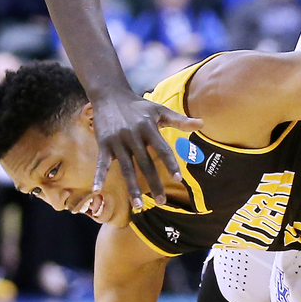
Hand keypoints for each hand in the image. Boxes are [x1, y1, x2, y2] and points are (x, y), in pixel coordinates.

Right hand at [91, 89, 200, 206]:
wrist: (110, 95)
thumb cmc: (139, 106)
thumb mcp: (159, 110)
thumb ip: (180, 120)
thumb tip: (202, 123)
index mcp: (149, 127)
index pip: (162, 149)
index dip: (170, 164)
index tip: (179, 179)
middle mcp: (133, 135)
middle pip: (145, 164)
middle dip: (154, 183)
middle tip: (162, 202)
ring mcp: (117, 141)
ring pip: (126, 168)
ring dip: (132, 188)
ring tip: (139, 206)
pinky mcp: (104, 144)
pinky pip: (102, 163)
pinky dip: (99, 176)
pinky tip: (97, 190)